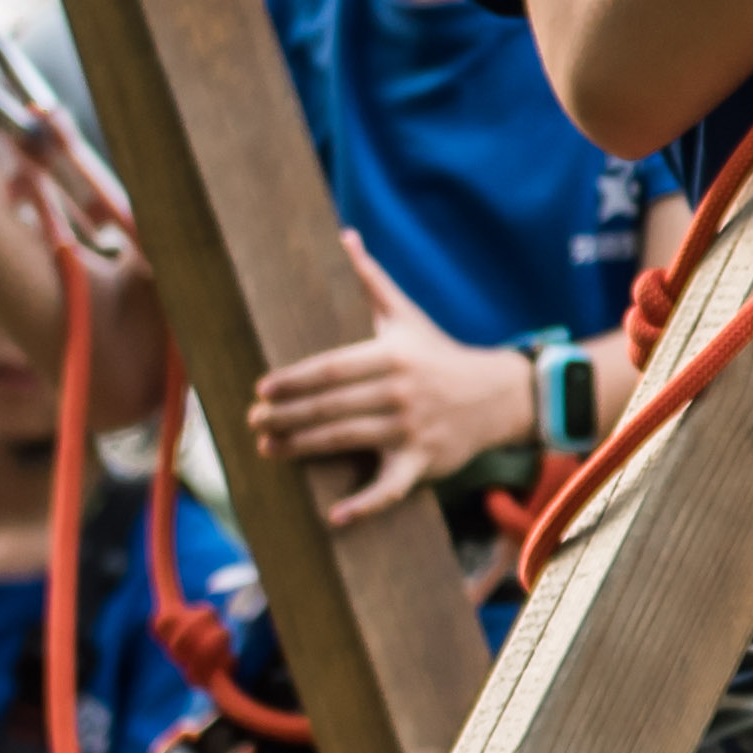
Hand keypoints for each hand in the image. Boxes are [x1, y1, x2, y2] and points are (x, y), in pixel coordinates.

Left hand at [254, 235, 534, 523]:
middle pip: (333, 406)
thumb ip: (370, 280)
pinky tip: (335, 516)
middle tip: (252, 422)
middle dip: (288, 416)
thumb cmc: (440, 354)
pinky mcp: (425, 462)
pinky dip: (365, 505)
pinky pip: (391, 487)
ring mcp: (413, 429)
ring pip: (349, 441)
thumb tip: (344, 235)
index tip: (261, 388)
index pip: (333, 368)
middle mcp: (401, 392)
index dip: (295, 380)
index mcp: (392, 356)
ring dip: (305, 449)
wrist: (500, 395)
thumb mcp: (407, 316)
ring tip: (269, 450)